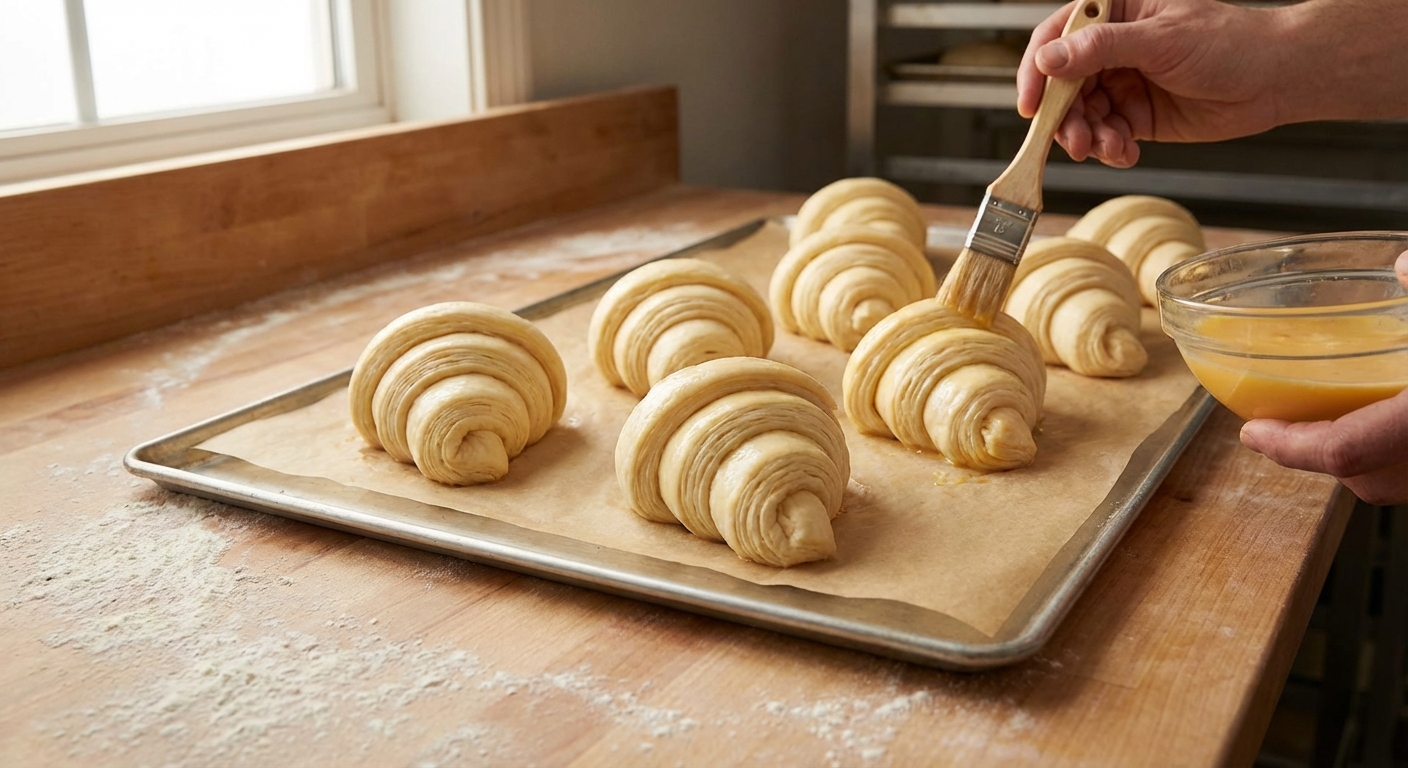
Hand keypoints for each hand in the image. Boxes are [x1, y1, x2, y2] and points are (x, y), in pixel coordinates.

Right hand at [1017, 0, 1283, 167]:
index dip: (1037, 71)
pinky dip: (1109, 149)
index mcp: (1114, 11)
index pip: (1056, 37)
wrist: (1275, 79)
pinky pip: (1105, 135)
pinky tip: (1126, 152)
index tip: (1031, 104)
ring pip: (1081, 115)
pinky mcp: (1135, 114)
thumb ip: (1101, 48)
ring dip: (1088, 137)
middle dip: (1065, 117)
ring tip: (1107, 148)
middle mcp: (1112, 47)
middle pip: (1062, 85)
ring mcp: (1121, 81)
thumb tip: (1050, 59)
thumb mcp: (1161, 39)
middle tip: (1075, 140)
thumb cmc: (1231, 42)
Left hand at [1239, 252, 1407, 504]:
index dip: (1291, 445)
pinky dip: (1394, 454)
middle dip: (1317, 453)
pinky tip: (1388, 416)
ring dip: (1359, 454)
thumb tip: (1403, 263)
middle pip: (1365, 477)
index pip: (1342, 451)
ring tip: (1330, 421)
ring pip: (1392, 480)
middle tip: (1279, 428)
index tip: (1253, 432)